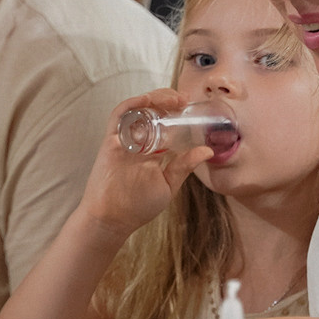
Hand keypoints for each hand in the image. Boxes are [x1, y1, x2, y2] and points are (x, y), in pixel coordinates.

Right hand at [74, 87, 214, 238]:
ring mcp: (124, 140)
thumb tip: (207, 151)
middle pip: (151, 112)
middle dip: (168, 101)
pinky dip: (132, 104)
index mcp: (152, 151)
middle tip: (184, 100)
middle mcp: (138, 142)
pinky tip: (147, 100)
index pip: (165, 124)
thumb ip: (184, 166)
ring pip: (137, 109)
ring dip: (154, 98)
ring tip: (172, 98)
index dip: (177, 113)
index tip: (192, 109)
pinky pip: (119, 116)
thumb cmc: (137, 207)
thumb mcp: (168, 184)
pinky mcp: (111, 141)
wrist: (112, 220)